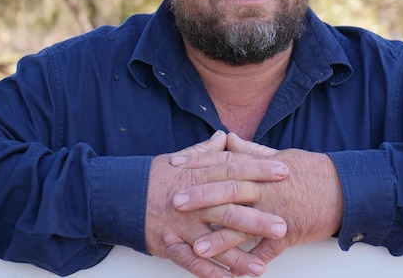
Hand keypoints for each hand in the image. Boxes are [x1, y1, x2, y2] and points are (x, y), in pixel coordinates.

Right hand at [145, 131, 289, 277]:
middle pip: (228, 208)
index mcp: (197, 176)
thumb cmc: (153, 177)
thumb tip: (225, 137)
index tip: (284, 171)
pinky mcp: (169, 244)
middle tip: (283, 225)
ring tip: (260, 265)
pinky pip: (191, 262)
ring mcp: (181, 224)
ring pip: (213, 240)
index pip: (234, 170)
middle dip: (256, 218)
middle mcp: (192, 201)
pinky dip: (210, 272)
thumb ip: (206, 151)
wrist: (117, 195)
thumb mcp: (180, 159)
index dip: (259, 170)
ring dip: (237, 255)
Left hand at [171, 133, 343, 266]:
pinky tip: (235, 274)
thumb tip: (227, 139)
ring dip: (220, 239)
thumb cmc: (312, 171)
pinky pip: (268, 252)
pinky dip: (253, 263)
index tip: (176, 166)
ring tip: (197, 248)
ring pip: (244, 227)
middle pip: (228, 192)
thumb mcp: (280, 155)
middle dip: (201, 198)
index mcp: (261, 170)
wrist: (345, 190)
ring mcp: (276, 214)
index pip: (224, 163)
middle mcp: (266, 190)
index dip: (198, 163)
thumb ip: (250, 150)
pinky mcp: (289, 234)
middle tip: (176, 202)